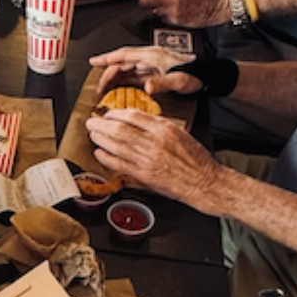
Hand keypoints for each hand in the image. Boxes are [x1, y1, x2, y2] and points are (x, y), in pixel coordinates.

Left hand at [86, 108, 218, 203]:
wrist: (205, 182)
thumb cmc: (195, 159)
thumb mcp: (180, 133)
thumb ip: (158, 126)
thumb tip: (136, 121)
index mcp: (164, 129)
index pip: (133, 115)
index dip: (116, 113)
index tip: (108, 114)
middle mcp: (154, 142)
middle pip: (120, 129)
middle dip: (101, 124)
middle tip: (92, 122)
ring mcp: (148, 160)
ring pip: (117, 145)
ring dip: (100, 138)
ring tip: (93, 134)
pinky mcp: (145, 176)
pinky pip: (119, 164)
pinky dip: (106, 158)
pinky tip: (100, 153)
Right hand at [90, 46, 198, 94]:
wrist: (208, 75)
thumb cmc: (196, 74)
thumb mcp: (179, 80)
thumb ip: (162, 83)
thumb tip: (146, 86)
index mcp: (152, 55)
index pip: (124, 55)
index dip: (107, 58)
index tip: (94, 61)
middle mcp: (149, 58)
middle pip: (122, 63)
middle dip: (108, 74)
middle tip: (99, 87)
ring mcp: (151, 65)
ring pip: (127, 70)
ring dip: (115, 79)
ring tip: (105, 90)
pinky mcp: (155, 73)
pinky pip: (134, 76)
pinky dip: (125, 82)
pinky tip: (119, 89)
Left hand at [124, 0, 226, 27]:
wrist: (212, 5)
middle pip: (146, 0)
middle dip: (143, 0)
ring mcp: (173, 9)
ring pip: (153, 10)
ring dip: (155, 8)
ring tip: (165, 4)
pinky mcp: (176, 20)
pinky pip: (162, 18)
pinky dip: (164, 15)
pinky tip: (173, 11)